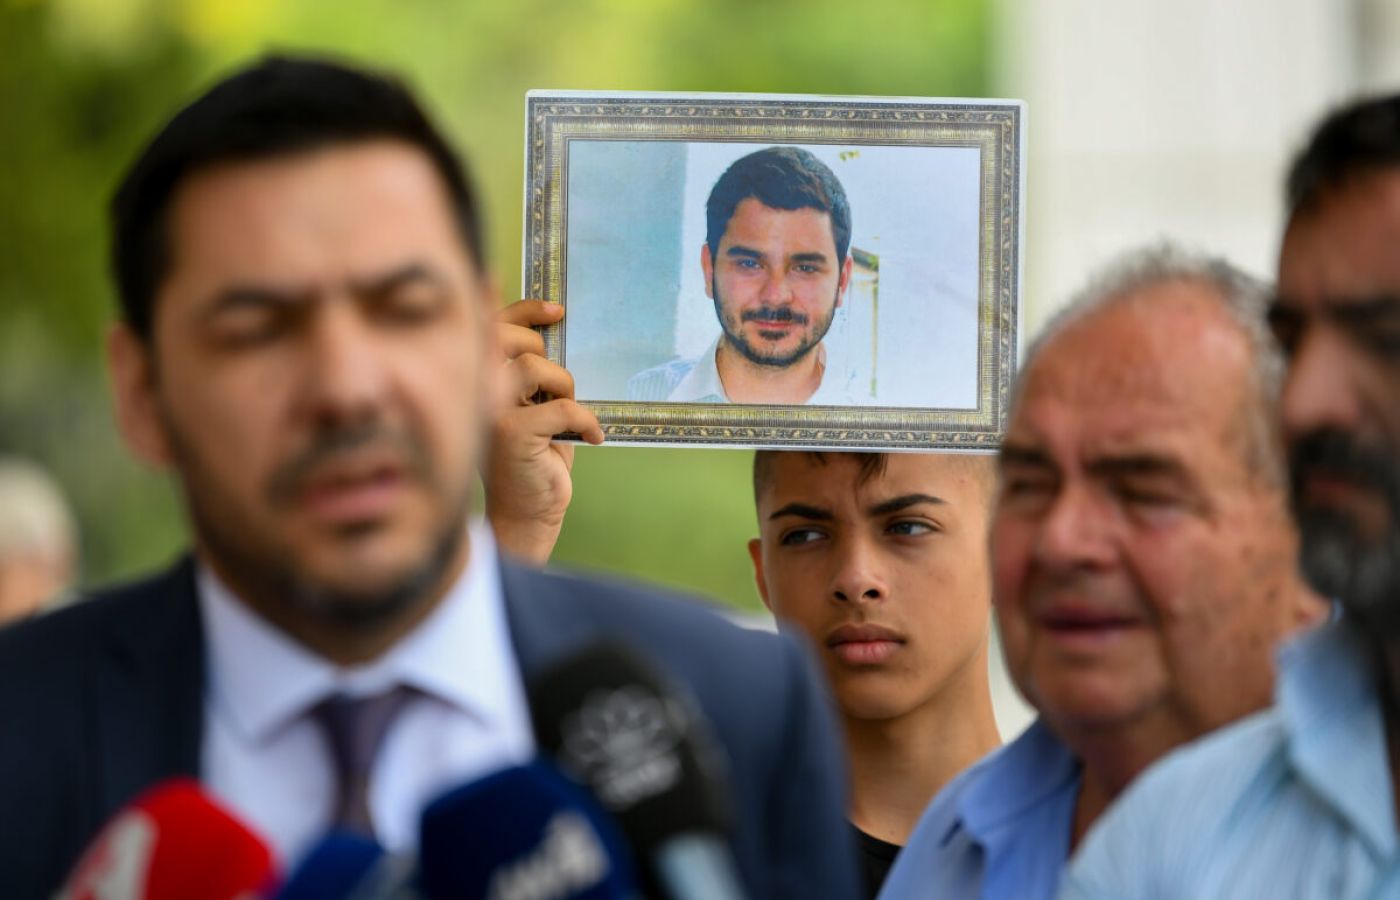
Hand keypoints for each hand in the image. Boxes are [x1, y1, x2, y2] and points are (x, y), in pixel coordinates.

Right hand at [485, 300, 602, 563]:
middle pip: (507, 339)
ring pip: (532, 367)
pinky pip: (562, 407)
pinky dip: (586, 421)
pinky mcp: (512, 434)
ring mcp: (489, 412)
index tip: (557, 311)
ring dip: (562, 386)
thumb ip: (531, 374)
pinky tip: (592, 437)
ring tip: (568, 414)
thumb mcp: (532, 407)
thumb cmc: (533, 457)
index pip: (492, 328)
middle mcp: (476, 391)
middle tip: (557, 383)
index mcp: (478, 379)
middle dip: (541, 349)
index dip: (523, 311)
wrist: (527, 511)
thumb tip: (556, 330)